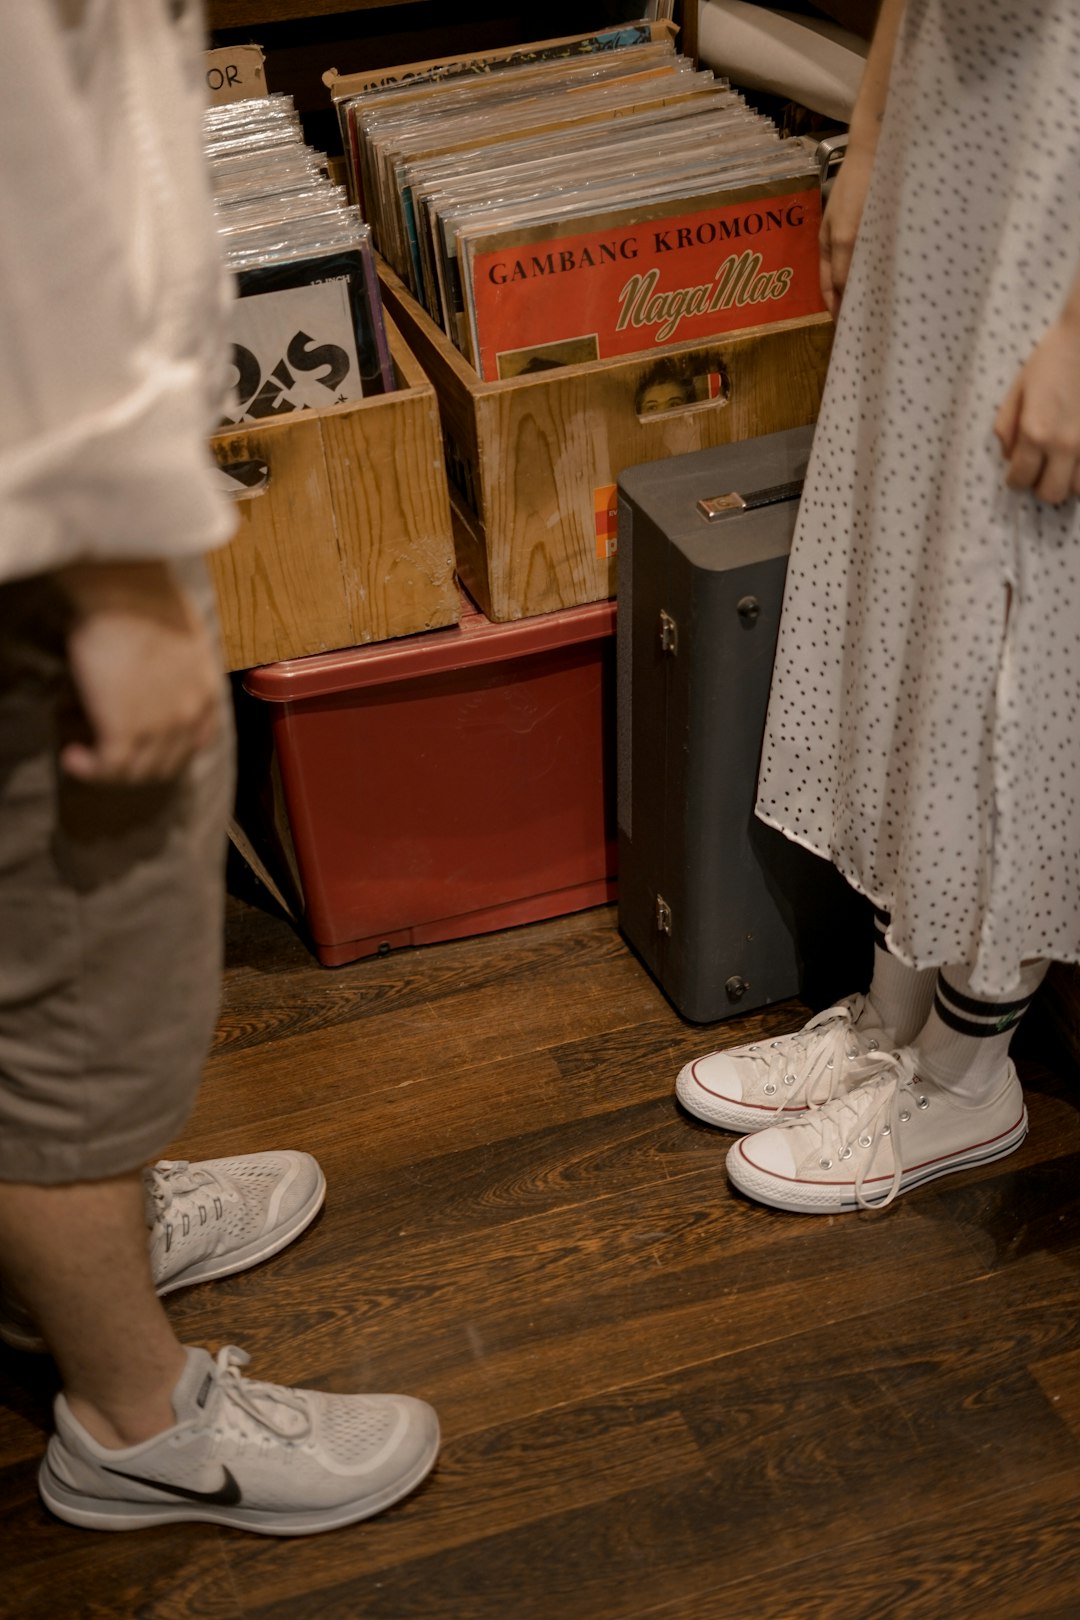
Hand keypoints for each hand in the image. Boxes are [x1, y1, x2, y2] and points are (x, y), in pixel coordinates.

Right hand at [57, 561, 220, 784]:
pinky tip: (73, 756)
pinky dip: (89, 769)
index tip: (145, 747)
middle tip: (108, 755)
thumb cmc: (147, 600)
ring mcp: (161, 725)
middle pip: (167, 764)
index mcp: (208, 692)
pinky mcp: (126, 728)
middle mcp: (191, 715)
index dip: (170, 753)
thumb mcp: (183, 639)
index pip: (198, 744)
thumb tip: (154, 677)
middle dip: (137, 767)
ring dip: (109, 771)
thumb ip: (179, 669)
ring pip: (138, 772)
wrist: (126, 592)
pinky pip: (109, 766)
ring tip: (86, 755)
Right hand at [818, 145, 875, 317]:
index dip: (837, 309)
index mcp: (828, 245)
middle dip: (855, 300)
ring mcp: (862, 230)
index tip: (849, 331)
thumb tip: (844, 298)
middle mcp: (843, 241)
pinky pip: (882, 251)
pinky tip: (901, 274)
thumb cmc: (856, 189)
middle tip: (870, 324)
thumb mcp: (847, 234)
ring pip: (866, 267)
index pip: (828, 288)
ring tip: (888, 305)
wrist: (879, 147)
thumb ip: (843, 266)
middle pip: (846, 279)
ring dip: (874, 285)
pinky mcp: (881, 221)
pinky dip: (888, 266)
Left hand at [993, 314, 1079, 504]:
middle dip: (1042, 486)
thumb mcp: (1019, 388)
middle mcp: (1065, 445)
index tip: (1019, 473)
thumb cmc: (1054, 356)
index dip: (1016, 480)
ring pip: (1079, 489)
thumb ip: (1007, 427)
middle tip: (1043, 470)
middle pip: (1051, 494)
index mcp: (1035, 433)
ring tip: (1066, 463)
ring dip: (1070, 480)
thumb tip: (1009, 456)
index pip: (1021, 480)